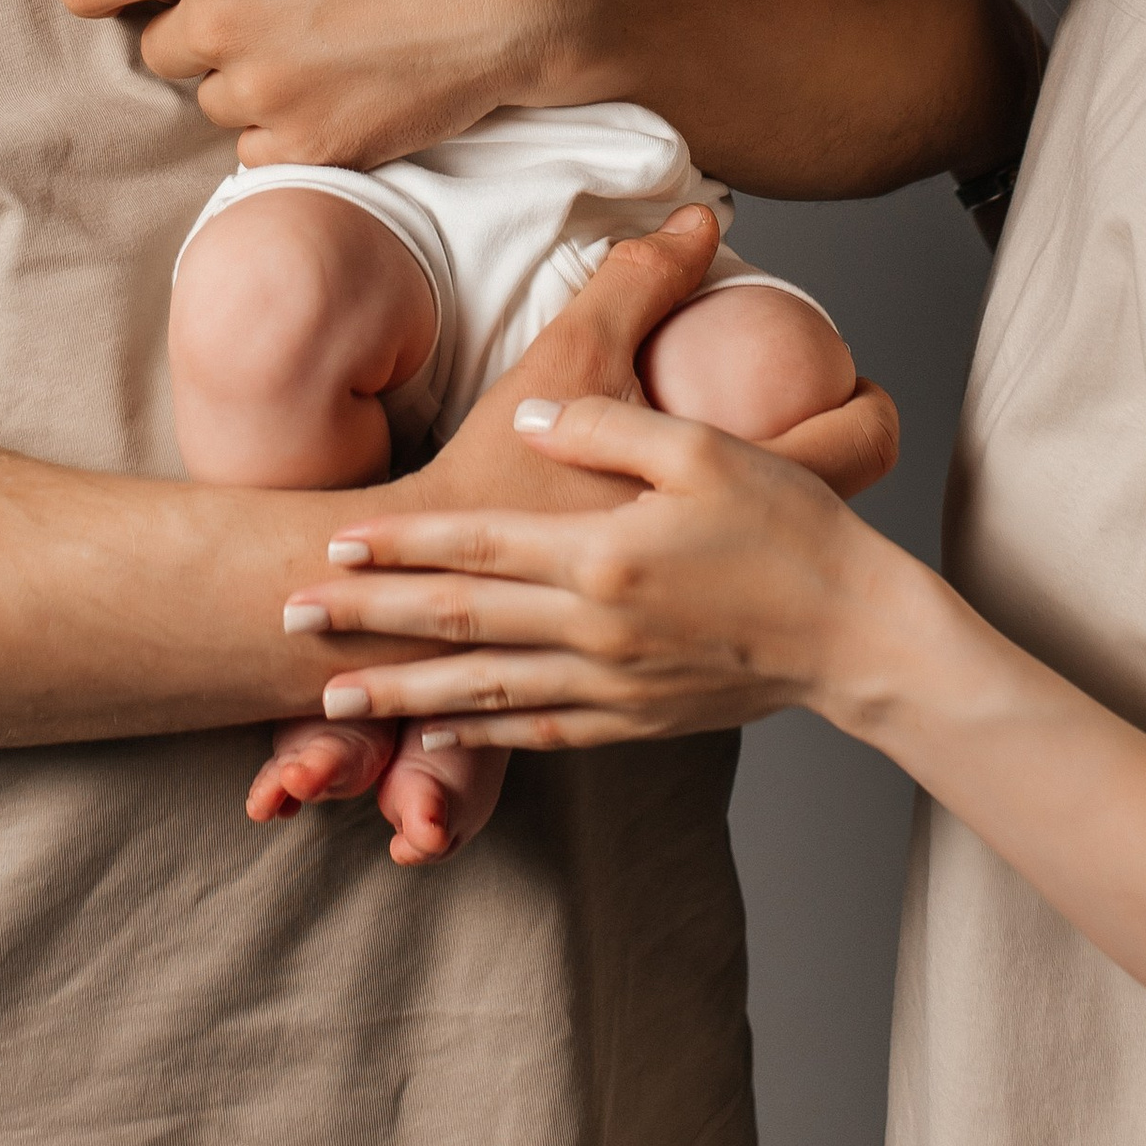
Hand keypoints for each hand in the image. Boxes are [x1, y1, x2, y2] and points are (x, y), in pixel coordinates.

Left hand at [62, 0, 581, 167]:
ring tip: (330, 38)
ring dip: (254, 79)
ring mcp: (264, 89)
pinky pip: (261, 148)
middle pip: (160, 49)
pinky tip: (350, 82)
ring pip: (215, 100)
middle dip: (207, 31)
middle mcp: (222, 18)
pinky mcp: (309, 145)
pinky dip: (296, 124)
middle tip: (284, 3)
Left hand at [284, 388, 895, 754]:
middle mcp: (592, 628)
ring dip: (401, 691)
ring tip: (331, 697)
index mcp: (602, 555)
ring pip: (482, 691)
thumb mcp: (702, 449)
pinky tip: (439, 732)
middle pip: (457, 621)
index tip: (332, 539)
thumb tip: (536, 412)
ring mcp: (610, 683)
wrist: (854, 634)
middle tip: (292, 620)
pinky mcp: (634, 719)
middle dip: (368, 619)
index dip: (398, 543)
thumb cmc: (788, 529)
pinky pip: (538, 732)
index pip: (474, 547)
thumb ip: (609, 426)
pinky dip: (479, 734)